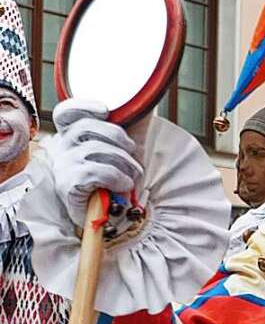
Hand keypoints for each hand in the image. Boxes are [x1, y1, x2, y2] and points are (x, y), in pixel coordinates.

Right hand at [50, 99, 143, 227]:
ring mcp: (63, 166)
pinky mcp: (68, 184)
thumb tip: (143, 109)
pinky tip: (124, 185)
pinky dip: (117, 178)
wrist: (102, 217)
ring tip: (132, 175)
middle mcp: (62, 148)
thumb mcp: (119, 153)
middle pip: (87, 126)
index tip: (105, 110)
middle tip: (133, 152)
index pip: (65, 113)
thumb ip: (123, 133)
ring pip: (96, 149)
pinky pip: (97, 172)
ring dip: (124, 162)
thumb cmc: (112, 181)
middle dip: (119, 137)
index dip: (83, 106)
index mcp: (72, 137)